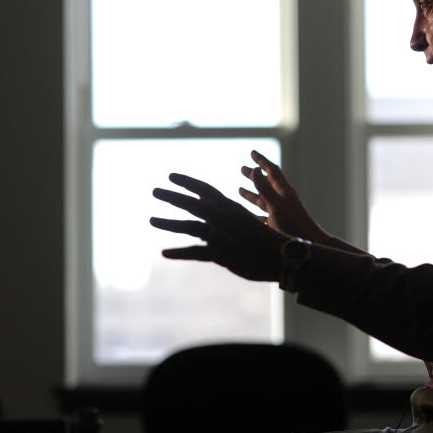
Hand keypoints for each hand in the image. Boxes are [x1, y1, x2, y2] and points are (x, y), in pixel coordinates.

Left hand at [150, 173, 287, 281]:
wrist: (281, 256)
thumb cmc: (264, 238)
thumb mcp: (244, 218)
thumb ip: (222, 209)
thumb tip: (205, 198)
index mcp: (230, 208)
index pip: (205, 190)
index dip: (187, 182)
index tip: (171, 176)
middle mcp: (223, 219)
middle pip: (192, 204)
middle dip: (172, 197)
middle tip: (155, 191)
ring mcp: (221, 236)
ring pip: (190, 227)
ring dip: (169, 223)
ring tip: (151, 220)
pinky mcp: (221, 254)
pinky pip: (195, 253)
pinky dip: (179, 252)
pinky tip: (164, 252)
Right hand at [239, 150, 327, 242]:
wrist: (310, 243)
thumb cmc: (294, 226)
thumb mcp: (277, 206)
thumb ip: (265, 189)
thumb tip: (255, 169)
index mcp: (284, 192)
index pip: (272, 171)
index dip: (262, 161)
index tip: (252, 152)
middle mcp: (282, 199)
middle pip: (266, 183)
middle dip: (254, 176)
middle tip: (241, 169)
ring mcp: (280, 212)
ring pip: (263, 200)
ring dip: (252, 193)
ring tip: (239, 189)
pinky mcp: (278, 224)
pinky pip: (263, 216)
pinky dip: (254, 213)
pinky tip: (247, 216)